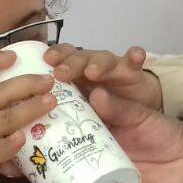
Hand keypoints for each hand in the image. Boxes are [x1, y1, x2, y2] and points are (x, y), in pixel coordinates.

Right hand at [0, 51, 56, 182]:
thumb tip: (15, 104)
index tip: (14, 56)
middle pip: (3, 90)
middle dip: (29, 83)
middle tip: (49, 81)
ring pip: (10, 116)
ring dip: (33, 108)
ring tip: (51, 101)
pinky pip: (3, 147)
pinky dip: (14, 142)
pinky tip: (24, 137)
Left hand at [44, 43, 162, 110]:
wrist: (134, 114)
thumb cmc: (103, 115)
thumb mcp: (83, 117)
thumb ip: (69, 116)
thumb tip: (45, 127)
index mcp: (75, 77)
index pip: (60, 61)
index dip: (53, 58)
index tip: (45, 62)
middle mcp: (92, 68)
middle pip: (79, 59)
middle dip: (70, 63)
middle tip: (61, 73)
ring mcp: (112, 69)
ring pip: (103, 59)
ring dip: (97, 63)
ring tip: (92, 72)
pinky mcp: (133, 73)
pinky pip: (134, 62)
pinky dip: (135, 56)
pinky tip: (136, 55)